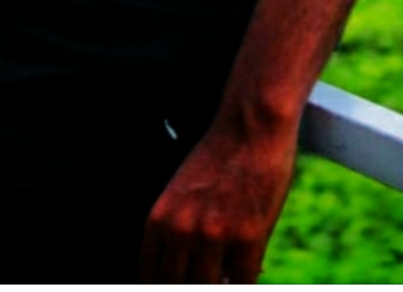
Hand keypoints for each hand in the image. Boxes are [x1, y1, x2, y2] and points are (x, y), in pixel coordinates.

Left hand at [138, 115, 296, 283]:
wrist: (253, 126)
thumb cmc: (221, 155)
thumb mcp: (183, 191)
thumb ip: (178, 230)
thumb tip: (189, 271)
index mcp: (159, 218)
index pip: (149, 275)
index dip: (166, 282)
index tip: (179, 278)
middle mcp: (180, 230)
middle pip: (175, 285)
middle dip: (191, 283)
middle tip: (206, 273)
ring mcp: (213, 236)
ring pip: (207, 288)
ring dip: (218, 281)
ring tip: (226, 271)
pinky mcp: (247, 239)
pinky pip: (242, 282)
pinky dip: (244, 279)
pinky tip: (248, 266)